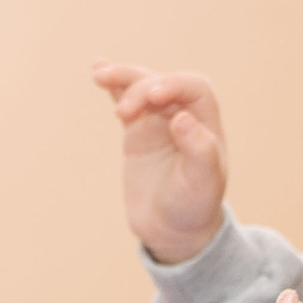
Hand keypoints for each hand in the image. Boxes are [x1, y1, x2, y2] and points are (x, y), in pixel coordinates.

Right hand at [93, 62, 229, 263]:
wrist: (172, 231)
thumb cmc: (193, 207)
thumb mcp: (202, 184)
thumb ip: (199, 151)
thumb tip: (181, 118)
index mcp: (205, 122)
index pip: (193, 87)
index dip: (173, 84)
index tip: (154, 97)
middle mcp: (182, 115)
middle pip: (160, 83)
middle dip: (140, 89)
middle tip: (123, 114)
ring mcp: (158, 122)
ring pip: (139, 87)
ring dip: (122, 78)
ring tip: (99, 76)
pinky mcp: (137, 132)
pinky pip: (124, 101)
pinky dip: (113, 87)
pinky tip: (97, 71)